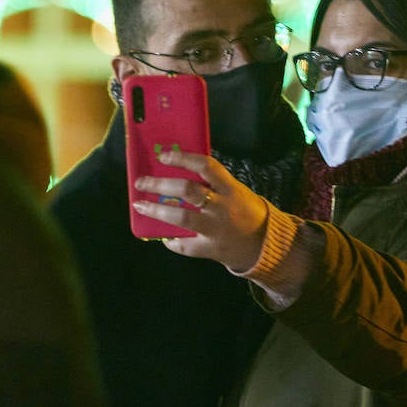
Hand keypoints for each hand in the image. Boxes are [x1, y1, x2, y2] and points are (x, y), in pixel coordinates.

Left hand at [132, 149, 269, 270]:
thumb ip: (213, 183)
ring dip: (157, 210)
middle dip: (160, 184)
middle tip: (142, 182)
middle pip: (187, 190)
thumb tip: (177, 171)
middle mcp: (222, 208)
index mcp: (230, 189)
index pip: (206, 166)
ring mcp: (216, 230)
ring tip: (141, 205)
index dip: (183, 158)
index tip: (164, 156)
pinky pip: (185, 246)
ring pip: (181, 218)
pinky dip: (171, 241)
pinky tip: (163, 237)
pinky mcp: (210, 250)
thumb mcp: (235, 191)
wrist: (266, 244)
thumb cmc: (246, 211)